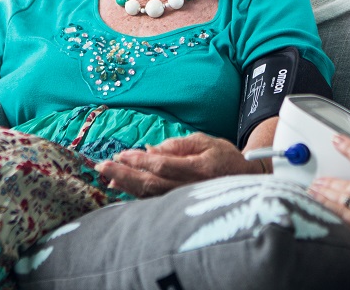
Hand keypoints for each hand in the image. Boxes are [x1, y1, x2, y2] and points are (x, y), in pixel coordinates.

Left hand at [96, 132, 262, 196]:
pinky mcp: (181, 207)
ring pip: (151, 196)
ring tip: (108, 176)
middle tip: (102, 167)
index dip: (140, 161)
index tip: (121, 154)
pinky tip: (123, 187)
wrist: (247, 182)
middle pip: (152, 184)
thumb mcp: (208, 142)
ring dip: (127, 185)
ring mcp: (186, 201)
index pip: (162, 166)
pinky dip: (136, 195)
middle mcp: (191, 188)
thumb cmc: (226, 158)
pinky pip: (155, 202)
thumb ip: (179, 144)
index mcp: (199, 169)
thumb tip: (150, 149)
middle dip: (125, 174)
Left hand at [309, 135, 349, 261]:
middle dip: (330, 180)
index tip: (337, 139)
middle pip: (347, 182)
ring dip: (325, 192)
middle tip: (318, 178)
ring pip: (340, 196)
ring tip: (313, 189)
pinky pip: (340, 213)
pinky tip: (315, 202)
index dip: (349, 147)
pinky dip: (325, 206)